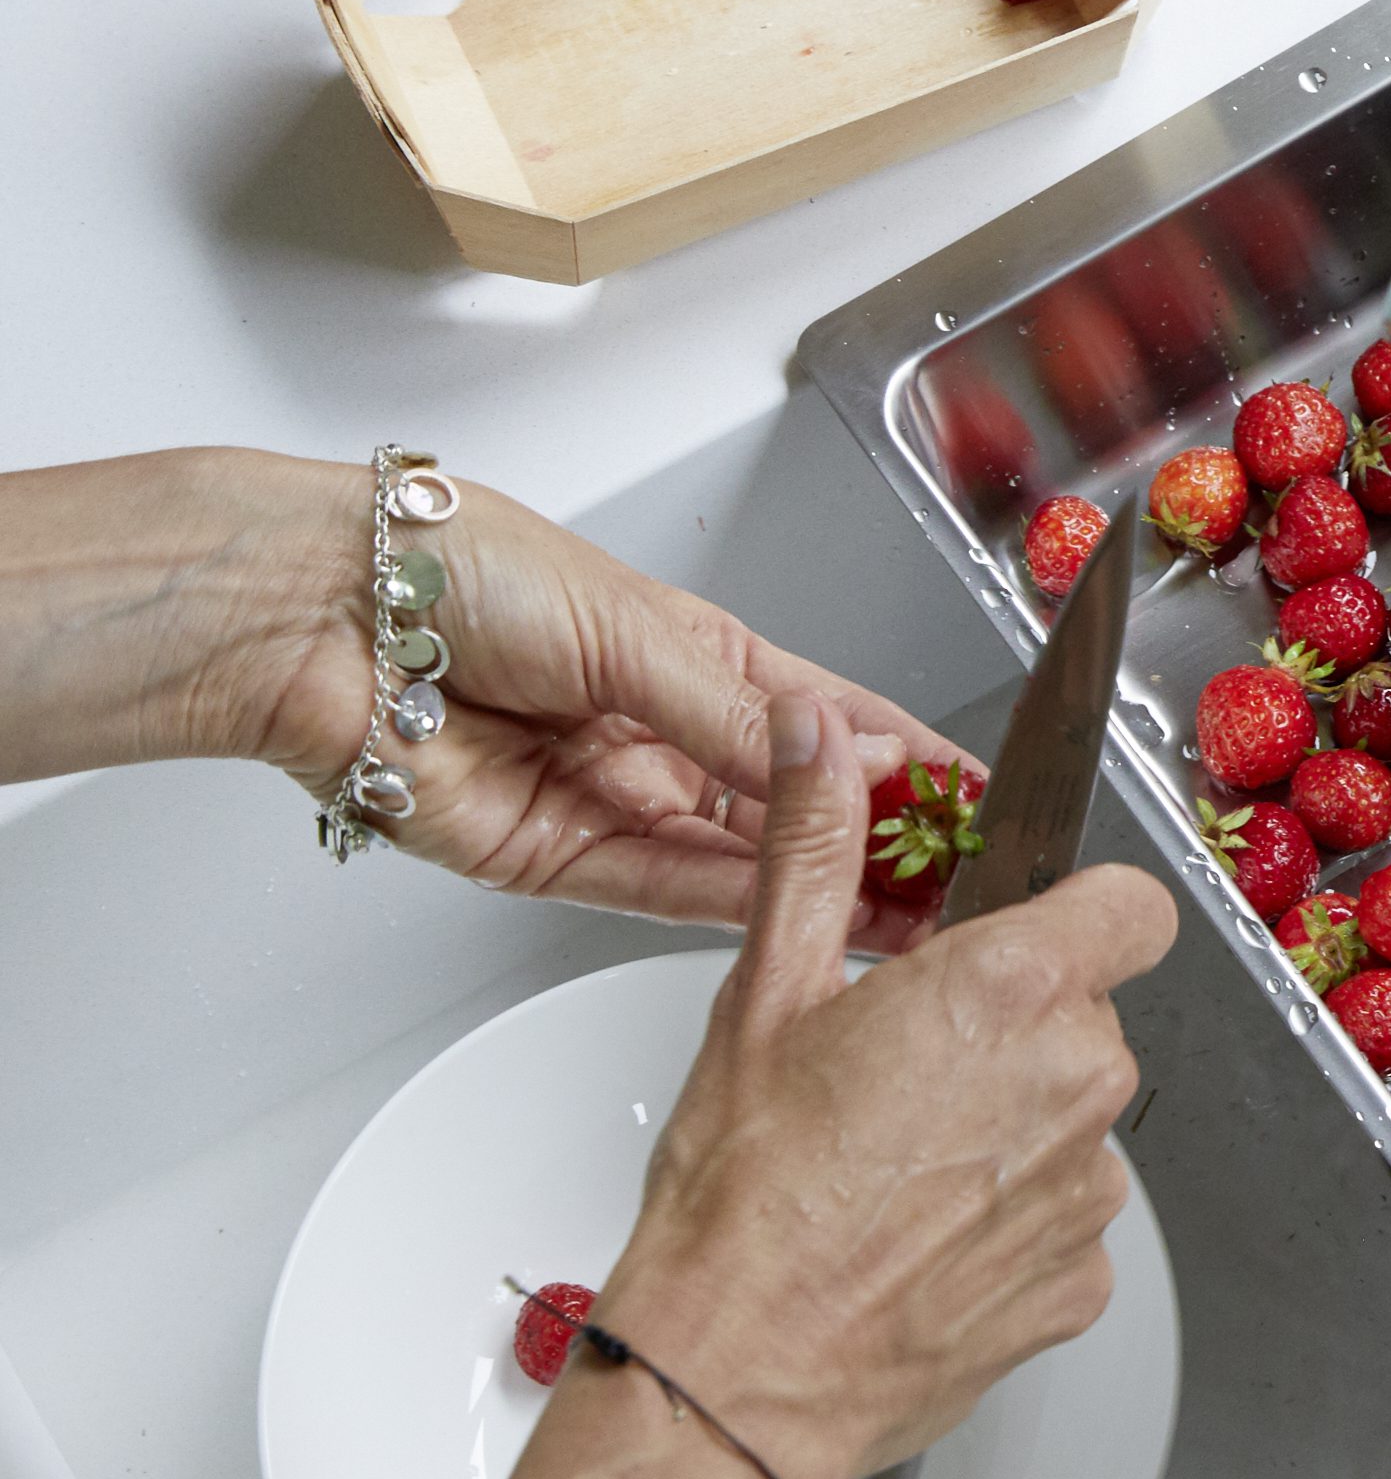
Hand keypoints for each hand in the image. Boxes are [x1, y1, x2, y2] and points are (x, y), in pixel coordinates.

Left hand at [210, 451, 968, 942]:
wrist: (325, 614)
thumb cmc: (459, 569)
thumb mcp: (635, 628)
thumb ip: (741, 714)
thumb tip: (844, 759)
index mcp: (695, 655)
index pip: (826, 720)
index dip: (906, 759)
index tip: (976, 792)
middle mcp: (660, 731)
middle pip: (790, 805)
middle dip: (875, 840)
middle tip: (956, 875)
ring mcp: (609, 798)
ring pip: (736, 859)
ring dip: (817, 885)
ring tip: (903, 909)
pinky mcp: (551, 859)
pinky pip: (656, 889)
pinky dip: (730, 902)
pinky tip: (798, 907)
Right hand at [593, 694, 1177, 1478]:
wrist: (734, 1374)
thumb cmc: (743, 1198)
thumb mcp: (767, 992)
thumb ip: (817, 848)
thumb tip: (822, 740)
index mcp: (1013, 987)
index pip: (1133, 905)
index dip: (1082, 916)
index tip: (1025, 938)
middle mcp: (1077, 1080)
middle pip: (1090, 1018)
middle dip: (1017, 1030)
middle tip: (906, 1073)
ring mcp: (1090, 1189)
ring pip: (1074, 1121)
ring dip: (1012, 1130)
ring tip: (898, 1168)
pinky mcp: (1082, 1280)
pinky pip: (1065, 1219)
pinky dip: (1009, 1222)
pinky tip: (922, 1238)